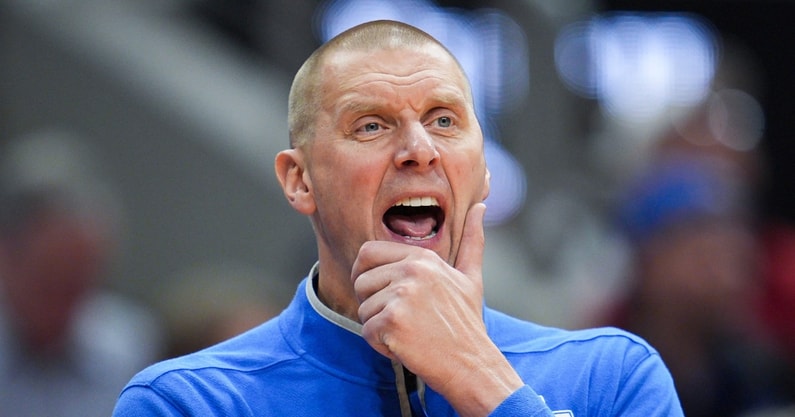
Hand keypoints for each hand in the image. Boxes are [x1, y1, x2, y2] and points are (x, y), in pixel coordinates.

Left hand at [352, 203, 522, 415]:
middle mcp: (412, 270)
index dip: (367, 276)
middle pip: (360, 281)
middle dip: (372, 304)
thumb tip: (481, 206)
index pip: (367, 253)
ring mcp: (402, 295)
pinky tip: (407, 346)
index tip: (383, 294)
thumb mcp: (470, 278)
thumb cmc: (467, 324)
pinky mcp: (393, 321)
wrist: (472, 364)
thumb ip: (472, 241)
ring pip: (362, 309)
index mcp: (423, 258)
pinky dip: (381, 345)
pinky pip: (366, 331)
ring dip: (379, 328)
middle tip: (402, 319)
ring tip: (410, 333)